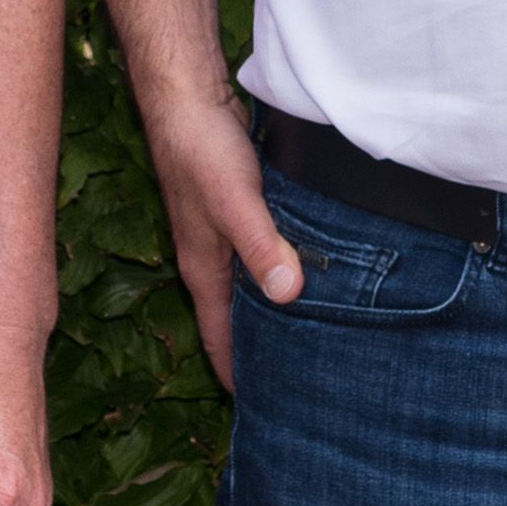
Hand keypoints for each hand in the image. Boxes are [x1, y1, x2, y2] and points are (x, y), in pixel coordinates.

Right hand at [130, 79, 298, 392]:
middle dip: (264, 353)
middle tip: (305, 384)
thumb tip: (287, 295)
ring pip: (255, 288)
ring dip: (278, 311)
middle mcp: (213, 261)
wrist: (187, 93)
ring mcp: (227, 236)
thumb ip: (260, 245)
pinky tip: (316, 274)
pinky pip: (267, 255)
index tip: (266, 412)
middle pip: (240, 320)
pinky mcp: (244, 212)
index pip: (220, 339)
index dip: (238, 377)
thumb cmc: (201, 146)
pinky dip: (287, 271)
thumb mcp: (234, 200)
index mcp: (205, 270)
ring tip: (318, 338)